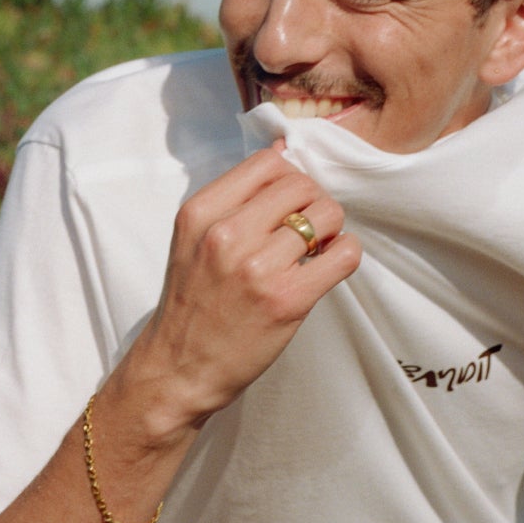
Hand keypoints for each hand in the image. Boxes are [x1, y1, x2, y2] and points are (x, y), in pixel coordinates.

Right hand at [123, 141, 360, 428]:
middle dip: (313, 203)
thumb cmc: (191, 307)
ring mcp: (257, 268)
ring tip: (316, 251)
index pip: (267, 163)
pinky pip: (344, 254)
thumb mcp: (194, 240)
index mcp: (201, 213)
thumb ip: (234, 199)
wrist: (177, 370)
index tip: (287, 204)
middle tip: (306, 231)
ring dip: (331, 229)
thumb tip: (281, 152)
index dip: (289, 178)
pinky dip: (346, 254)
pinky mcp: (287, 300)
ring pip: (327, 214)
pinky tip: (328, 266)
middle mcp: (226, 235)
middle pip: (301, 185)